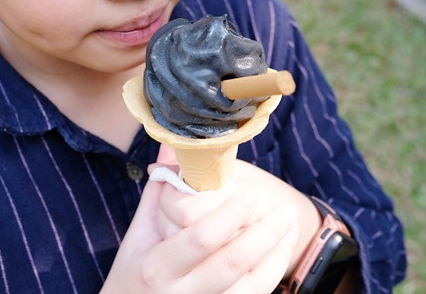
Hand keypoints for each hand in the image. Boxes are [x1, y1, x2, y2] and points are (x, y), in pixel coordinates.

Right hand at [102, 146, 301, 293]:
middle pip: (232, 263)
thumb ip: (157, 193)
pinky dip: (273, 270)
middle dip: (265, 234)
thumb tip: (168, 146)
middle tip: (286, 208)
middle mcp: (181, 292)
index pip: (200, 239)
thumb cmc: (135, 274)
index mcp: (158, 266)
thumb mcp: (138, 236)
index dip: (228, 216)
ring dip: (276, 253)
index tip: (250, 193)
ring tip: (290, 224)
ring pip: (251, 285)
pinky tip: (282, 247)